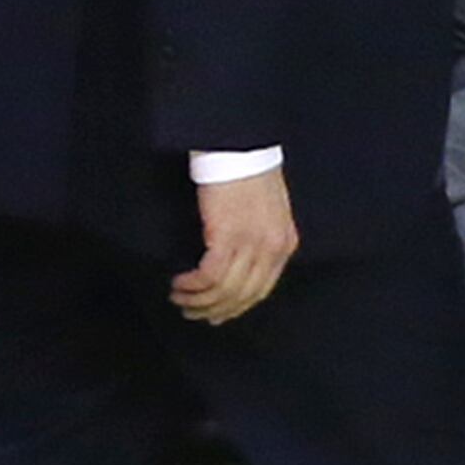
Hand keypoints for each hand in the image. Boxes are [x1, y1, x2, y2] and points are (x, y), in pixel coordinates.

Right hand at [174, 169, 297, 323]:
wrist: (240, 149)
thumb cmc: (249, 175)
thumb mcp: (267, 213)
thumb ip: (260, 240)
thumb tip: (240, 267)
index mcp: (285, 244)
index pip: (262, 289)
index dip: (237, 307)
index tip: (218, 315)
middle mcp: (272, 248)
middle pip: (243, 295)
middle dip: (215, 310)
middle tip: (193, 314)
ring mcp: (251, 244)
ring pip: (224, 290)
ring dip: (198, 300)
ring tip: (179, 298)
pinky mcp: (227, 237)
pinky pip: (209, 275)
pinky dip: (192, 285)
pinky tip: (180, 283)